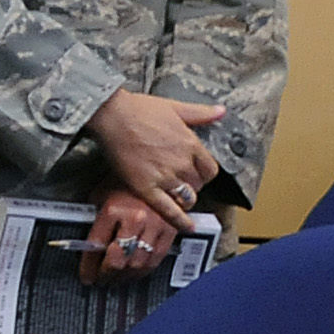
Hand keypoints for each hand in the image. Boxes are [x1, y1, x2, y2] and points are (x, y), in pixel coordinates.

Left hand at [77, 187, 179, 285]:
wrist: (157, 166)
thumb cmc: (127, 180)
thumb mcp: (103, 193)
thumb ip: (95, 218)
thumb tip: (87, 244)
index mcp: (112, 209)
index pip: (96, 246)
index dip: (89, 266)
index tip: (87, 276)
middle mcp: (134, 218)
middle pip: (117, 260)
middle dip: (106, 275)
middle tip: (101, 280)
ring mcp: (154, 224)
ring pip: (137, 263)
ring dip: (125, 277)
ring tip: (117, 279)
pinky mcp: (169, 229)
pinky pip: (156, 258)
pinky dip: (145, 270)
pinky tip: (136, 272)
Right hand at [86, 90, 224, 222]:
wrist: (113, 116)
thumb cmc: (139, 109)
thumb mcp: (175, 107)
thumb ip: (200, 113)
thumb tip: (220, 111)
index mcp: (191, 144)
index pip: (210, 169)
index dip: (205, 173)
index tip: (198, 173)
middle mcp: (181, 163)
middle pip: (199, 184)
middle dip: (193, 184)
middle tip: (182, 181)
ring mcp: (165, 177)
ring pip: (187, 198)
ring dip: (185, 199)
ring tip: (179, 197)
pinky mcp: (147, 188)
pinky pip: (168, 210)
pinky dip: (179, 220)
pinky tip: (186, 226)